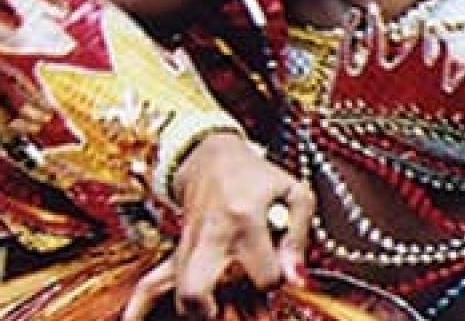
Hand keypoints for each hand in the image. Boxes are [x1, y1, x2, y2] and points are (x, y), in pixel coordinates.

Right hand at [123, 133, 314, 319]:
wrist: (212, 159)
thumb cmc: (257, 176)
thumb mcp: (293, 193)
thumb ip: (298, 238)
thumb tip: (297, 280)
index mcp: (245, 220)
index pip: (264, 276)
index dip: (276, 282)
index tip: (278, 272)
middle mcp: (212, 236)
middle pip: (196, 292)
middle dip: (217, 313)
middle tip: (237, 310)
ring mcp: (190, 246)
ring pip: (181, 295)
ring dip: (202, 310)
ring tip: (224, 308)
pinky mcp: (178, 252)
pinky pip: (166, 285)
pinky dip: (173, 303)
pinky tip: (176, 308)